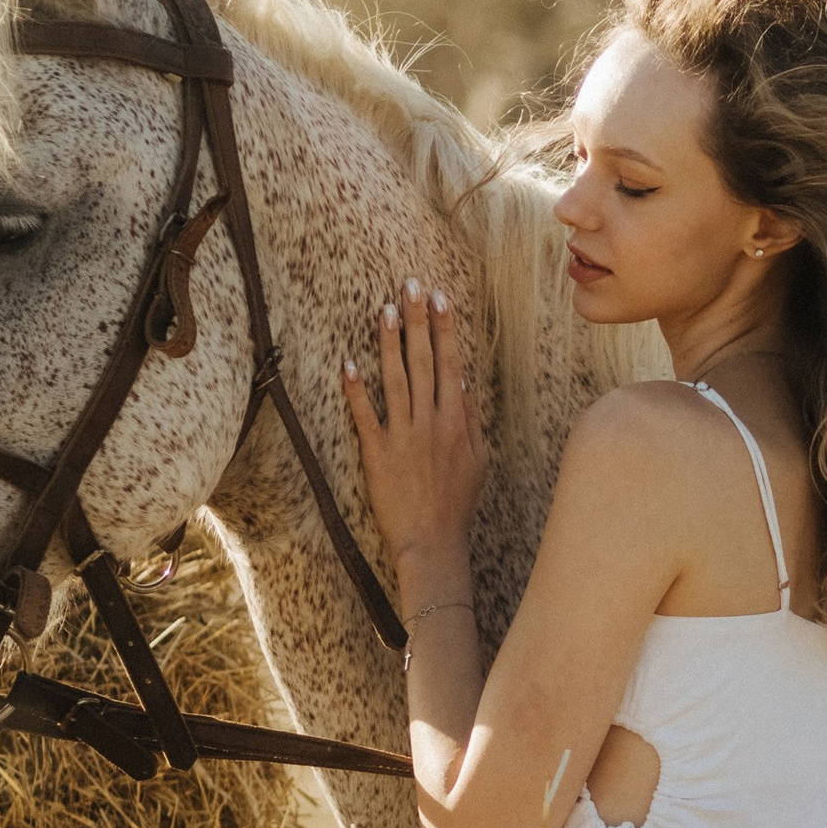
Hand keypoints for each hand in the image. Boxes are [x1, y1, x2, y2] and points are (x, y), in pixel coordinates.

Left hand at [342, 278, 489, 580]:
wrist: (433, 542)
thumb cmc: (457, 503)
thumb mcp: (478, 460)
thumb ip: (471, 419)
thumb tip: (464, 382)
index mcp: (456, 421)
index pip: (451, 364)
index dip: (445, 329)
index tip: (441, 299)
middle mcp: (430, 422)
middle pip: (423, 362)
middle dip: (417, 321)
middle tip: (410, 285)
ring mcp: (403, 436)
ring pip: (396, 380)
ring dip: (389, 343)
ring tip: (384, 309)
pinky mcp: (377, 453)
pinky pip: (366, 416)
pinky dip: (357, 390)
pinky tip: (349, 363)